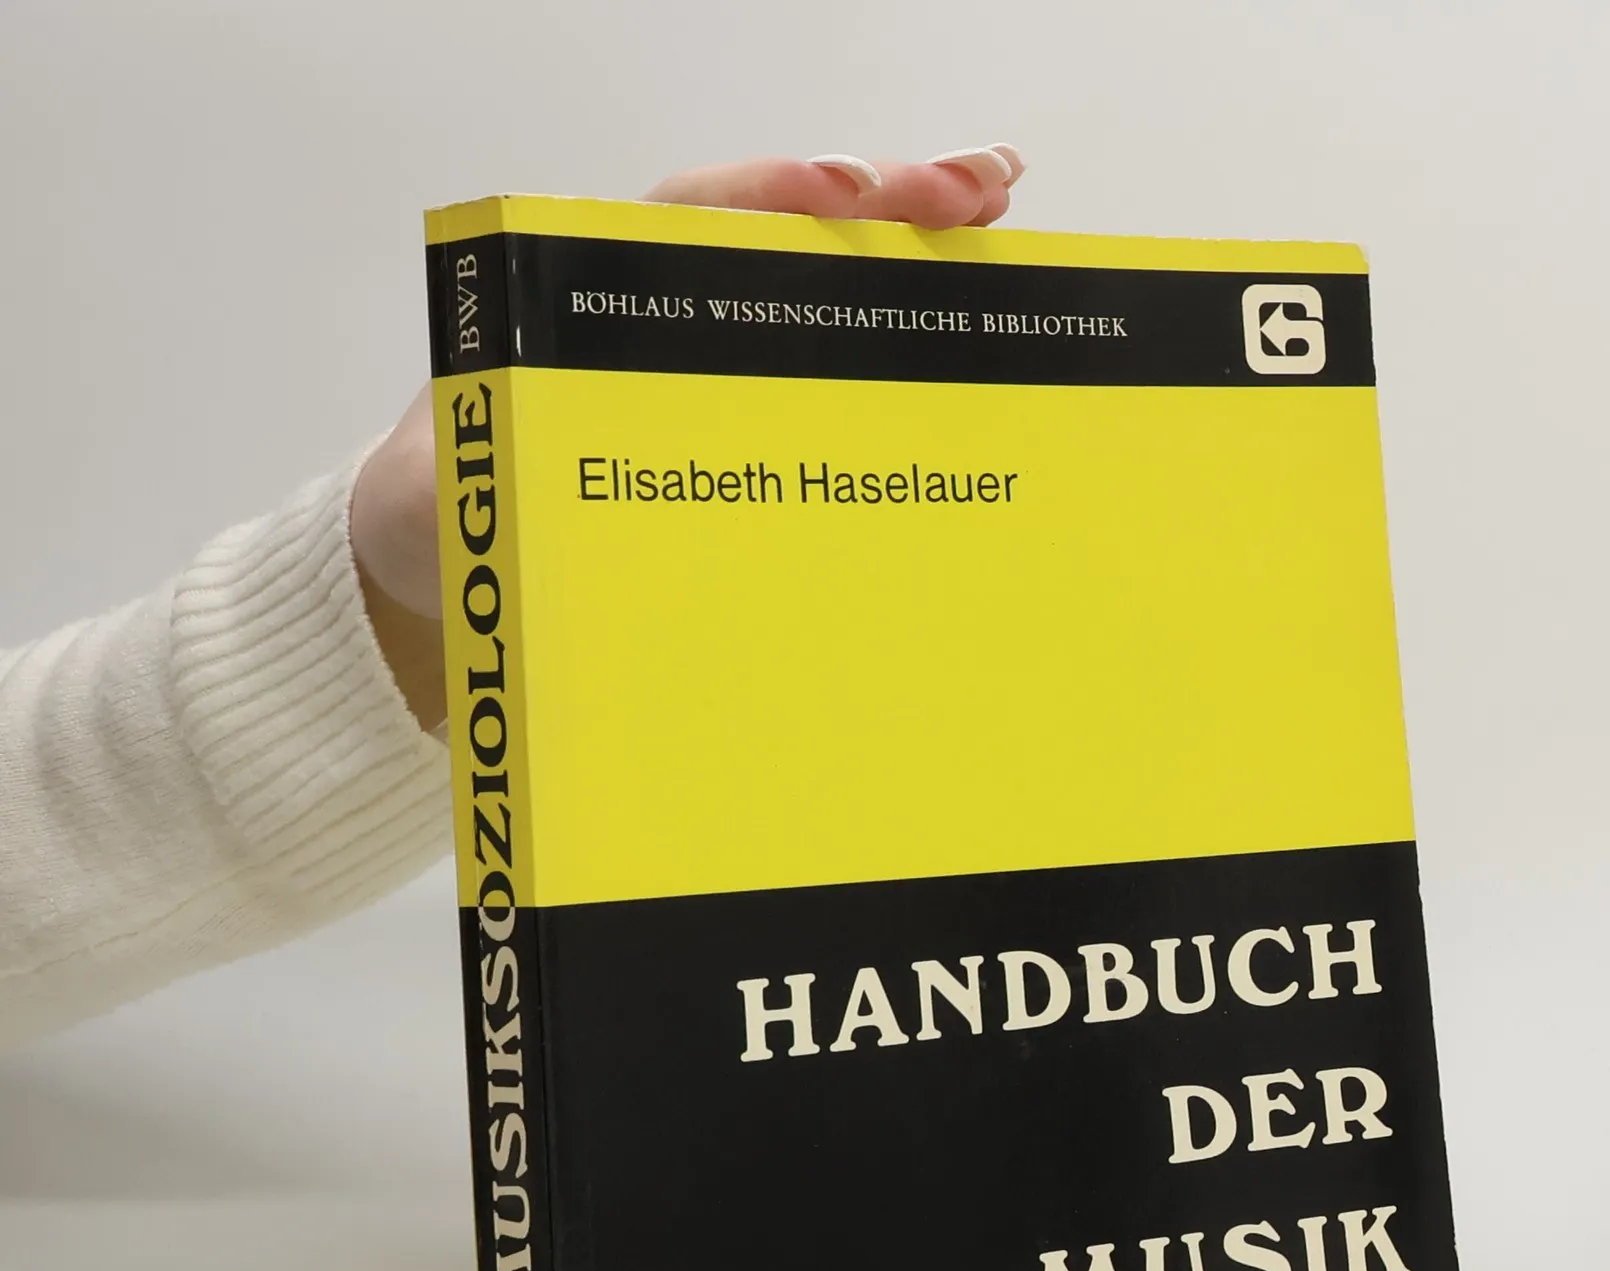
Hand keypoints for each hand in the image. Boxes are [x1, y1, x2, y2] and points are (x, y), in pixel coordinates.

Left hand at [351, 149, 1025, 730]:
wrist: (459, 566)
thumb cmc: (450, 513)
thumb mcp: (433, 495)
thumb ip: (454, 480)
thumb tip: (476, 476)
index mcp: (585, 306)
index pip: (686, 226)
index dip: (764, 202)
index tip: (838, 194)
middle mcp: (662, 316)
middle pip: (783, 235)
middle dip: (880, 199)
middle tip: (977, 190)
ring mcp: (713, 364)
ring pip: (822, 285)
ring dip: (912, 242)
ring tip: (1001, 209)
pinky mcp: (748, 419)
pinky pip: (834, 362)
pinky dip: (904, 329)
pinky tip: (972, 313)